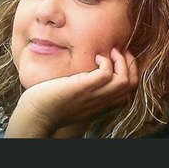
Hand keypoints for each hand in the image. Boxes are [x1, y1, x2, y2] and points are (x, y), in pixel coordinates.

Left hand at [3, 48, 137, 137]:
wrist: (36, 115)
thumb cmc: (50, 105)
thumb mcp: (74, 98)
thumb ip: (85, 89)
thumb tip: (84, 73)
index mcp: (101, 103)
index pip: (128, 91)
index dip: (130, 72)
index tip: (120, 59)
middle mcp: (101, 101)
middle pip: (132, 85)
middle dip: (131, 64)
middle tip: (120, 52)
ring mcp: (94, 95)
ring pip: (125, 81)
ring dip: (122, 62)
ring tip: (111, 52)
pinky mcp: (84, 88)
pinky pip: (106, 74)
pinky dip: (105, 62)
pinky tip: (95, 57)